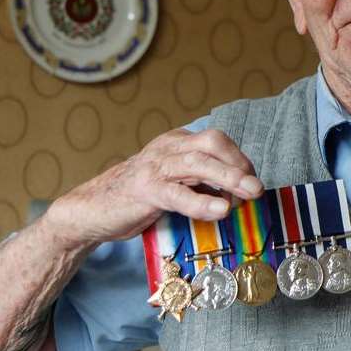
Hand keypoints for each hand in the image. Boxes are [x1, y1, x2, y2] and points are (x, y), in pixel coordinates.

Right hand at [47, 128, 263, 246]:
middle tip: (258, 187)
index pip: (217, 141)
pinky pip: (178, 194)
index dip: (239, 159)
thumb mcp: (176, 182)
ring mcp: (155, 167)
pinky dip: (202, 201)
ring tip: (249, 193)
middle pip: (212, 144)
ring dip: (228, 178)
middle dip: (239, 164)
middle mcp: (167, 148)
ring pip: (198, 164)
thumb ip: (202, 181)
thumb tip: (240, 192)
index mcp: (177, 141)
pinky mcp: (145, 190)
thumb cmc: (139, 197)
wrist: (92, 210)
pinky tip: (221, 210)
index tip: (252, 180)